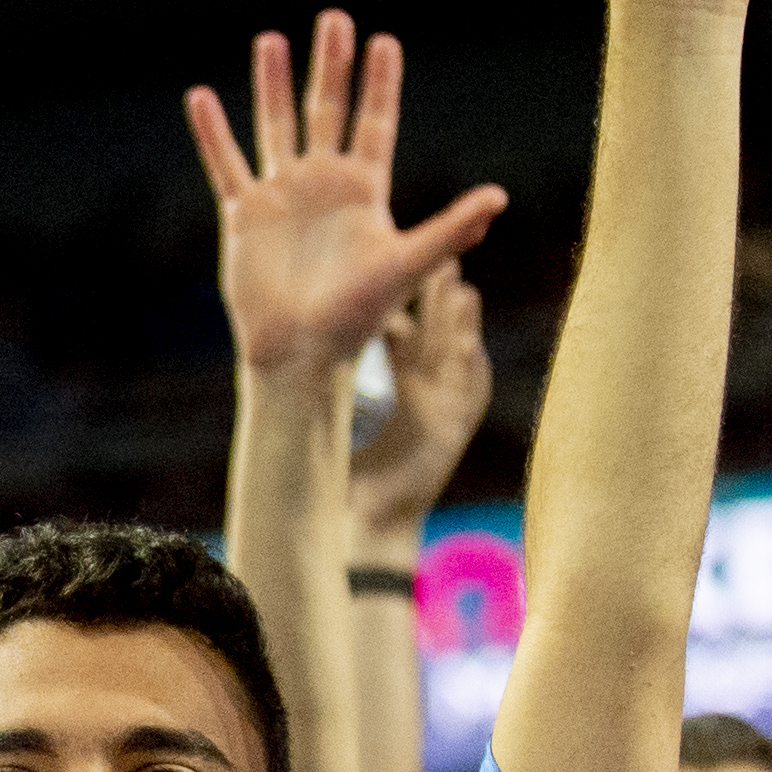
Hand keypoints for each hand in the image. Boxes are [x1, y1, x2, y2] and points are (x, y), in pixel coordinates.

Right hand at [182, 14, 507, 377]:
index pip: (373, 124)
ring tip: (269, 39)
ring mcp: (282, 197)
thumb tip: (500, 198)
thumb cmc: (356, 317)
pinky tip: (200, 98)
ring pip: (275, 126)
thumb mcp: (406, 266)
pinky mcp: (245, 215)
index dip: (379, 85)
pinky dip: (212, 133)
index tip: (384, 41)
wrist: (300, 354)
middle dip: (330, 66)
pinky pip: (226, 164)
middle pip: (326, 111)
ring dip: (271, 85)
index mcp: (363, 191)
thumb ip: (450, 228)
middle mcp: (323, 186)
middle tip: (334, 19)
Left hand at [351, 259, 492, 545]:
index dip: (399, 296)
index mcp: (400, 377)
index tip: (391, 264)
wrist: (376, 514)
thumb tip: (296, 345)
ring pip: (458, 352)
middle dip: (439, 294)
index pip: (401, 325)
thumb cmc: (361, 466)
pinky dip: (474, 369)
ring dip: (463, 324)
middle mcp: (426, 383)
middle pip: (435, 327)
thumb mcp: (345, 411)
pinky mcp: (456, 427)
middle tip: (441, 256)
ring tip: (464, 291)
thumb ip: (331, 378)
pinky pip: (472, 392)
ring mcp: (445, 403)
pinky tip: (472, 347)